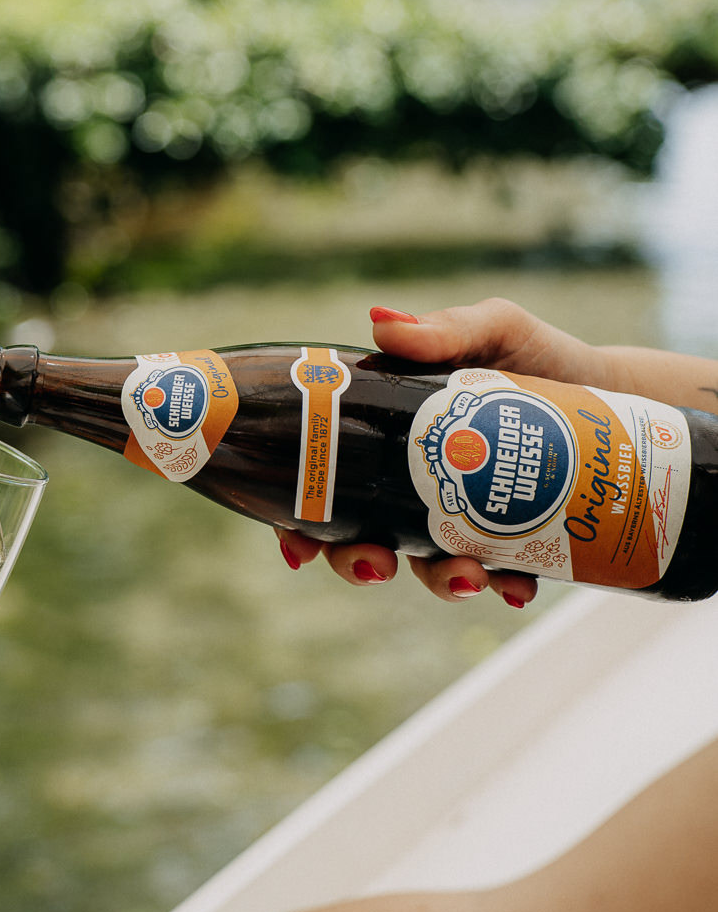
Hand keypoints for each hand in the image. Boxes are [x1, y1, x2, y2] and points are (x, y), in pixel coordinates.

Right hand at [278, 298, 613, 608]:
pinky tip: (516, 588)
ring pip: (426, 567)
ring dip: (436, 581)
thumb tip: (381, 324)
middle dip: (357, 563)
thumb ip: (443, 329)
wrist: (613, 394)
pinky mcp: (511, 541)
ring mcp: (460, 518)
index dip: (298, 521)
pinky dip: (502, 587)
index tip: (298, 545)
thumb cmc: (539, 355)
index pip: (323, 483)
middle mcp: (412, 485)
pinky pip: (495, 576)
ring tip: (466, 577)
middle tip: (378, 564)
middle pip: (359, 538)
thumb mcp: (493, 328)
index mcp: (387, 435)